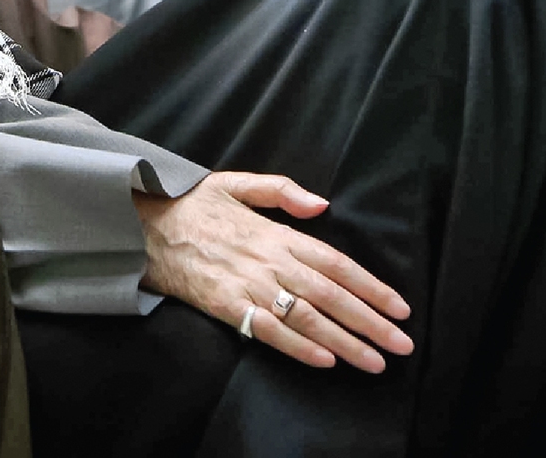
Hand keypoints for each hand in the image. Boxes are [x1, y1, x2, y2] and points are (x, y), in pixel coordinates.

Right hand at [132, 171, 412, 372]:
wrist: (143, 225)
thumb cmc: (192, 204)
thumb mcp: (235, 183)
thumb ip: (281, 190)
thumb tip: (322, 204)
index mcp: (274, 232)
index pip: (335, 262)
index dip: (370, 286)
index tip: (399, 307)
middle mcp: (267, 260)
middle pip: (329, 295)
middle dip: (370, 321)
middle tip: (402, 344)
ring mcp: (246, 286)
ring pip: (305, 318)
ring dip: (344, 341)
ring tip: (375, 361)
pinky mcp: (225, 307)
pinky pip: (267, 332)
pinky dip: (298, 347)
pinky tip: (324, 361)